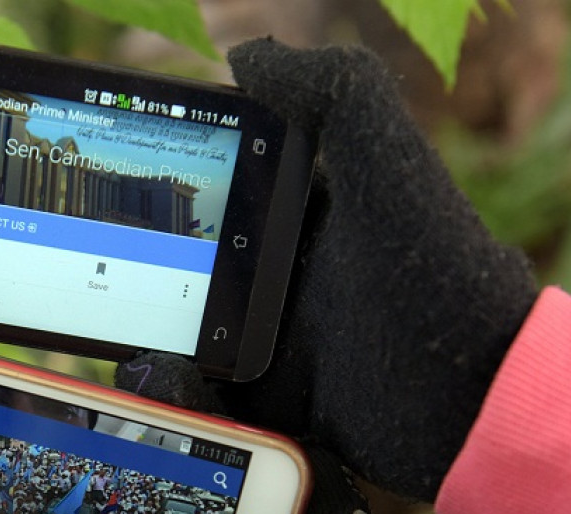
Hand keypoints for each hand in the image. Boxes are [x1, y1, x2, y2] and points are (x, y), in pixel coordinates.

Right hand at [121, 39, 537, 501]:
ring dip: (144, 341)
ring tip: (124, 345)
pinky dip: (174, 395)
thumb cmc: (433, 277)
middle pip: (186, 264)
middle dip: (136, 271)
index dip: (162, 180)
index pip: (217, 185)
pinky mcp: (275, 402)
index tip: (112, 187)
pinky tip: (163, 386)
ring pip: (184, 336)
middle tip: (96, 275)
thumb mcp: (387, 168)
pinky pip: (206, 399)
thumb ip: (334, 95)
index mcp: (305, 215)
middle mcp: (285, 276)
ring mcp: (277, 343)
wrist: (474, 400)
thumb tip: (246, 53)